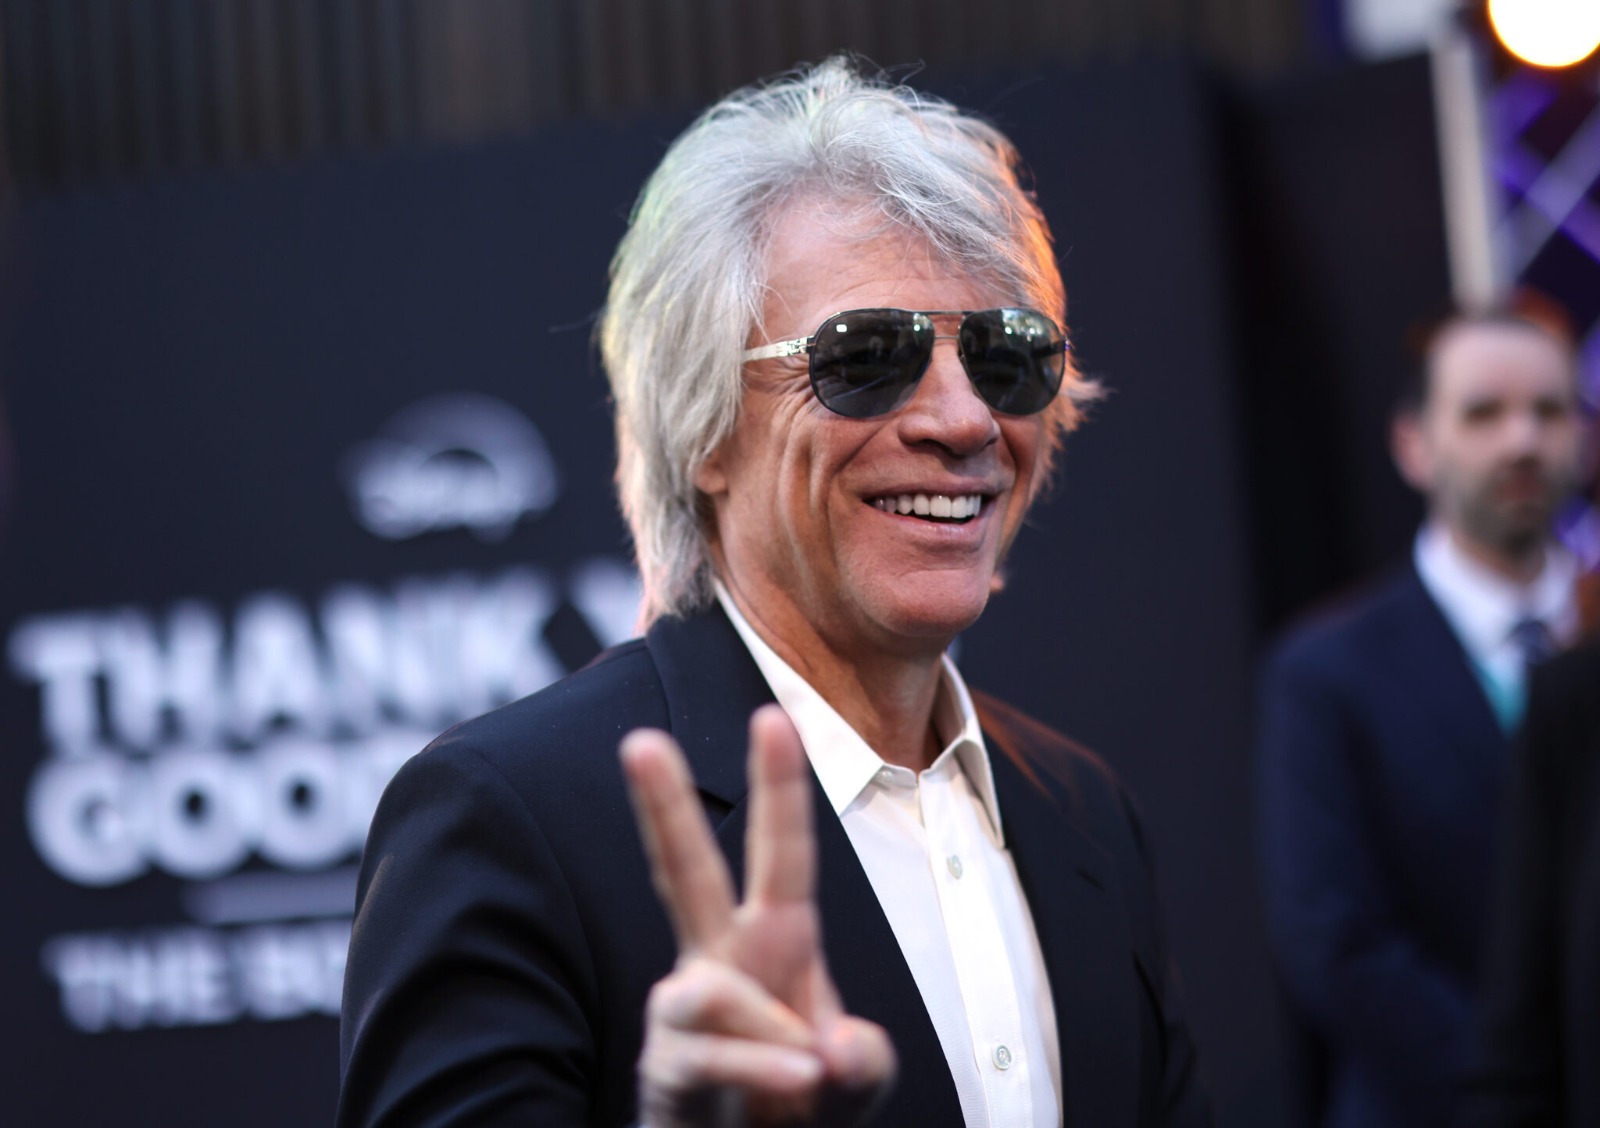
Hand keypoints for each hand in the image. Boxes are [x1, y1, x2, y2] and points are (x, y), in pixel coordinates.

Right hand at [620, 704, 895, 1126]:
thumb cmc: (797, 1103)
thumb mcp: (854, 1083)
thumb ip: (863, 1065)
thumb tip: (835, 1048)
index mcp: (774, 942)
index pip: (782, 856)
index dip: (780, 789)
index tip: (773, 716)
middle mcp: (719, 961)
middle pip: (683, 872)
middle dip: (661, 808)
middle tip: (641, 740)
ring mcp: (684, 1012)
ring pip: (709, 993)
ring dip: (768, 1038)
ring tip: (804, 1072)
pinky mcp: (667, 1064)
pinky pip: (708, 1055)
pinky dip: (758, 1071)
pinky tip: (793, 1084)